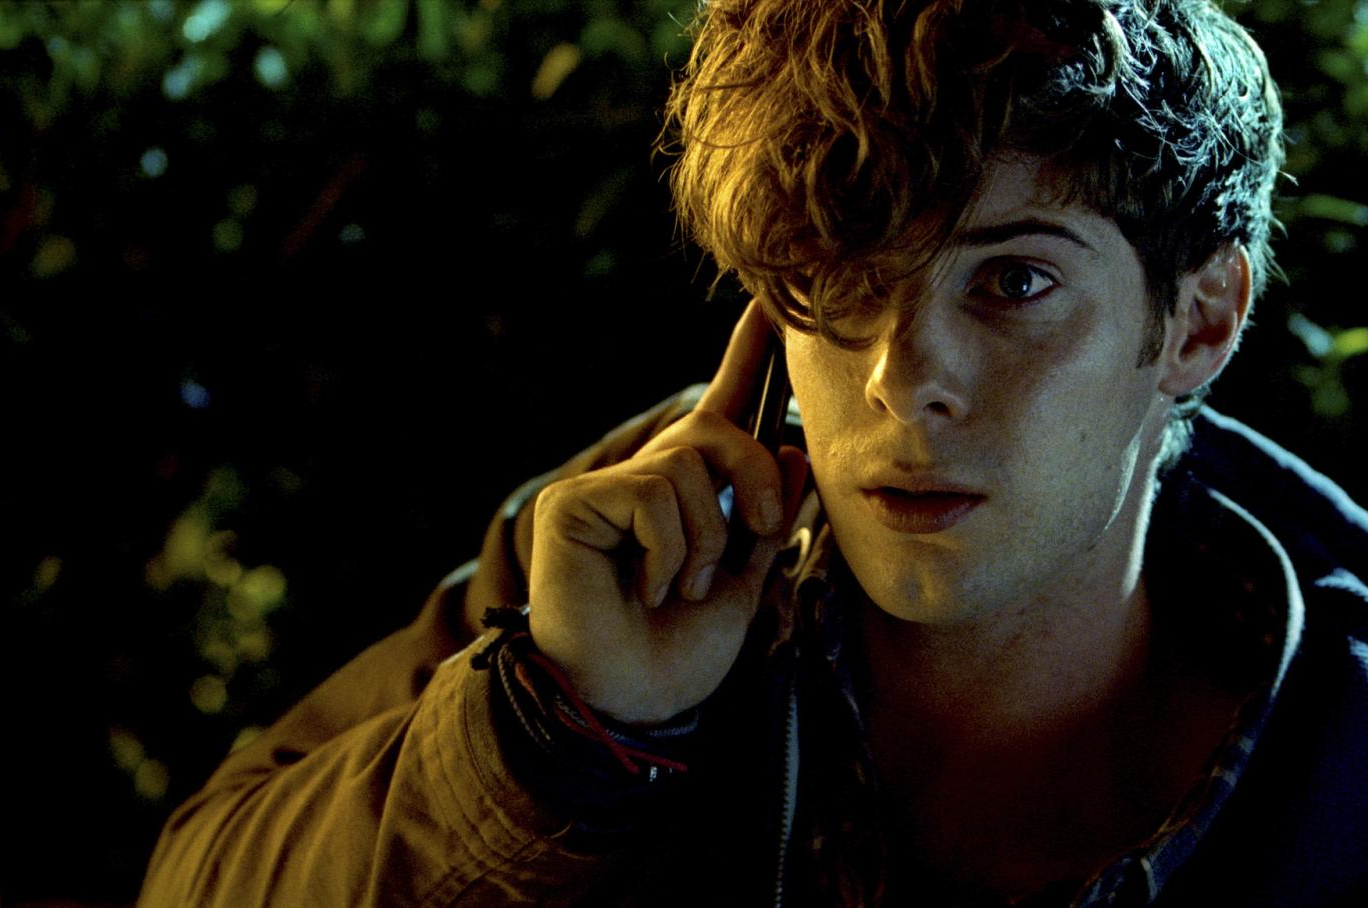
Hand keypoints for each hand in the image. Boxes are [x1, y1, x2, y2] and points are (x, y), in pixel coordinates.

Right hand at [527, 303, 808, 724]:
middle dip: (755, 482)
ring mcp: (606, 488)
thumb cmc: (678, 653)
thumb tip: (793, 453)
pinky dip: (669, 551)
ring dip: (707, 541)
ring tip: (680, 586)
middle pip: (719, 431)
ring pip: (689, 466)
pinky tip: (646, 586)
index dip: (746, 357)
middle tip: (761, 538)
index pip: (723, 409)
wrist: (630, 703)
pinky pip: (653, 496)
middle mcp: (646, 479)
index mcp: (690, 494)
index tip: (770, 306)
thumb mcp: (747, 584)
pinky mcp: (574, 503)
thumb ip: (772, 520)